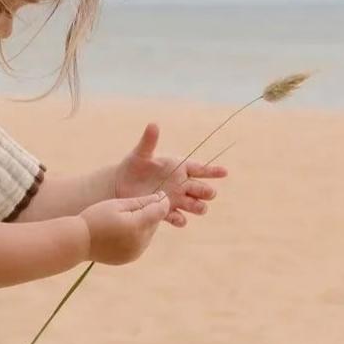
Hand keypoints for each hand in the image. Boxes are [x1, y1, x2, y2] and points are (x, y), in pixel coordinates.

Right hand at [78, 192, 170, 264]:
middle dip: (150, 213)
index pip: (161, 210)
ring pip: (149, 233)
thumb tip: (160, 198)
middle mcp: (140, 241)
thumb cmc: (95, 218)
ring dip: (144, 225)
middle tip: (134, 206)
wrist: (77, 242)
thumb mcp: (116, 204)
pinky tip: (121, 231)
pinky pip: (141, 243)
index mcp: (137, 225)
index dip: (162, 201)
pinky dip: (136, 236)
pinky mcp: (131, 257)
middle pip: (155, 222)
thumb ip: (140, 201)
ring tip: (125, 219)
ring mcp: (136, 251)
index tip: (158, 194)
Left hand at [113, 123, 227, 226]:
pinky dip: (180, 219)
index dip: (212, 171)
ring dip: (198, 207)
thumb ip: (149, 141)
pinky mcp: (165, 211)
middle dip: (206, 192)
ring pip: (195, 205)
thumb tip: (153, 124)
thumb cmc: (132, 165)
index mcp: (179, 168)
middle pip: (202, 189)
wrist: (119, 185)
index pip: (200, 168)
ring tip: (199, 207)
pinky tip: (180, 220)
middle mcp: (181, 184)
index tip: (224, 172)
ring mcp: (175, 199)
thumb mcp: (141, 153)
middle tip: (208, 193)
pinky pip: (177, 218)